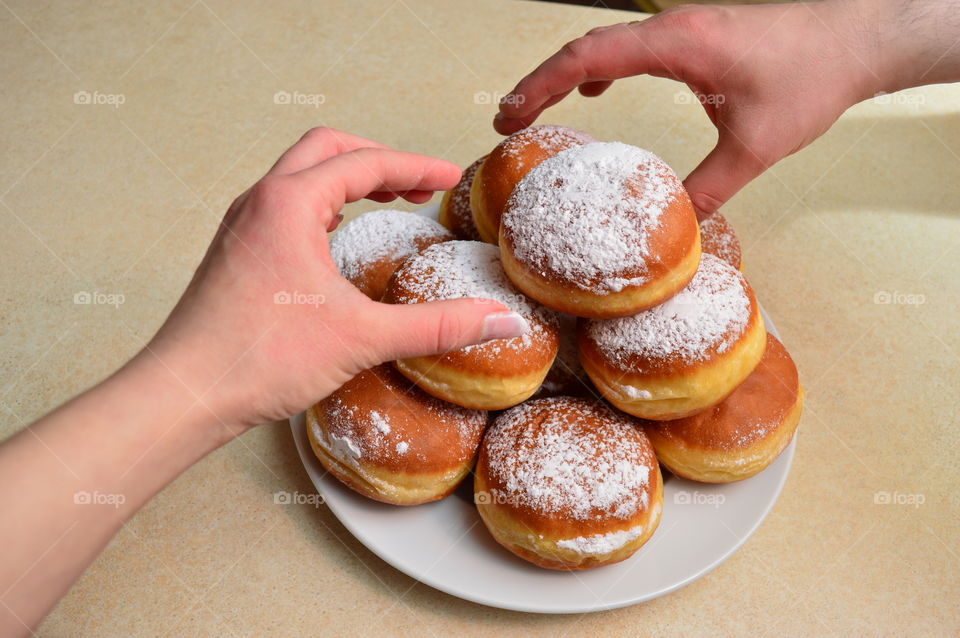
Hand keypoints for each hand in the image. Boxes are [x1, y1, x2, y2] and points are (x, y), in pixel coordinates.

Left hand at [145, 127, 525, 427]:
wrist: (183, 392)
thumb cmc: (258, 358)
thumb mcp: (362, 337)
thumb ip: (436, 326)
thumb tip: (498, 319)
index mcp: (289, 202)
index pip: (365, 162)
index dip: (416, 167)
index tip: (451, 178)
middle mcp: (260, 202)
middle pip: (327, 149)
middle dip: (378, 160)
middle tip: (418, 186)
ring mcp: (242, 225)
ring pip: (300, 173)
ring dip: (346, 179)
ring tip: (386, 201)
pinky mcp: (236, 252)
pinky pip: (283, 204)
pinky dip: (322, 204)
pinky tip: (337, 239)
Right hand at [494, 1, 879, 215]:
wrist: (855, 38)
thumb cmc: (812, 77)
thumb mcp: (756, 145)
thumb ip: (710, 188)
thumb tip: (674, 228)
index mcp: (676, 44)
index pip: (587, 57)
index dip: (540, 85)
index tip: (510, 114)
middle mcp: (671, 30)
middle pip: (584, 47)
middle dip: (539, 82)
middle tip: (506, 119)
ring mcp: (682, 30)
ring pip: (604, 44)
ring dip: (565, 74)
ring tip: (534, 108)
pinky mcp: (694, 38)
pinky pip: (631, 49)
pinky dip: (601, 68)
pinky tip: (598, 90)